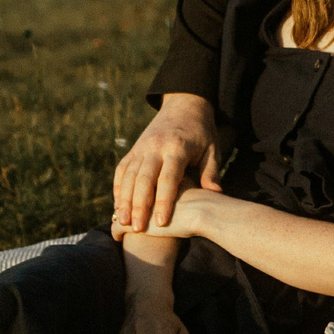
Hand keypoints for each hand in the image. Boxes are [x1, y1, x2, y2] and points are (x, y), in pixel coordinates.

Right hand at [112, 94, 220, 233]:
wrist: (185, 105)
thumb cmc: (202, 133)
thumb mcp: (213, 150)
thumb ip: (211, 172)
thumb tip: (215, 194)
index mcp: (177, 148)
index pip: (168, 178)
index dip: (163, 201)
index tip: (161, 223)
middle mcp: (155, 147)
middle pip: (143, 179)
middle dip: (139, 205)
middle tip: (138, 228)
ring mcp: (142, 147)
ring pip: (128, 175)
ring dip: (124, 199)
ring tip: (123, 221)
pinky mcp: (134, 149)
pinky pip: (122, 169)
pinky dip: (118, 187)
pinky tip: (118, 205)